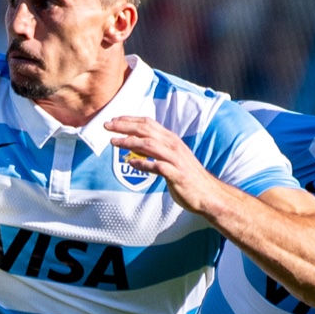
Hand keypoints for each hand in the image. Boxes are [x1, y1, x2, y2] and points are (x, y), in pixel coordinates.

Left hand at [106, 116, 222, 217]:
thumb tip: (135, 148)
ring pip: (150, 145)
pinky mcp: (176, 174)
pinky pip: (157, 167)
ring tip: (114, 142)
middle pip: (146, 131)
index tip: (114, 120)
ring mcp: (175, 160)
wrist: (207, 194)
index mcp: (171, 140)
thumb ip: (156, 151)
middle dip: (124, 126)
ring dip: (130, 142)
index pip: (148, 124)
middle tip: (107, 126)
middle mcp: (173, 146)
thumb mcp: (172, 158)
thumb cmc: (187, 177)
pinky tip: (131, 163)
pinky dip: (143, 163)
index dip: (130, 120)